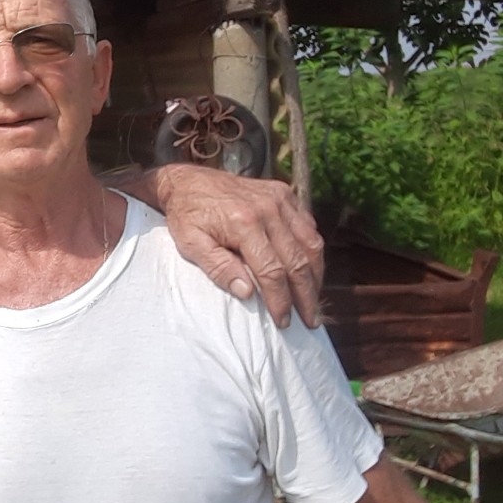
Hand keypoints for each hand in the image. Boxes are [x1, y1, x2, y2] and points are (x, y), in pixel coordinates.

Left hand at [124, 163, 324, 326]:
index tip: (283, 321)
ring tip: (313, 299)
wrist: (187, 180)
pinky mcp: (284, 193)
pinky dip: (312, 250)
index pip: (272, 271)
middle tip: (310, 320)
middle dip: (306, 295)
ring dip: (316, 275)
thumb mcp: (191, 244)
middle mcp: (267, 209)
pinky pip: (308, 226)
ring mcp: (279, 199)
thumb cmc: (187, 216)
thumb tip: (248, 293)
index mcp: (243, 222)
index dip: (280, 300)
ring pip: (310, 244)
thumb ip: (218, 268)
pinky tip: (309, 269)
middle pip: (298, 261)